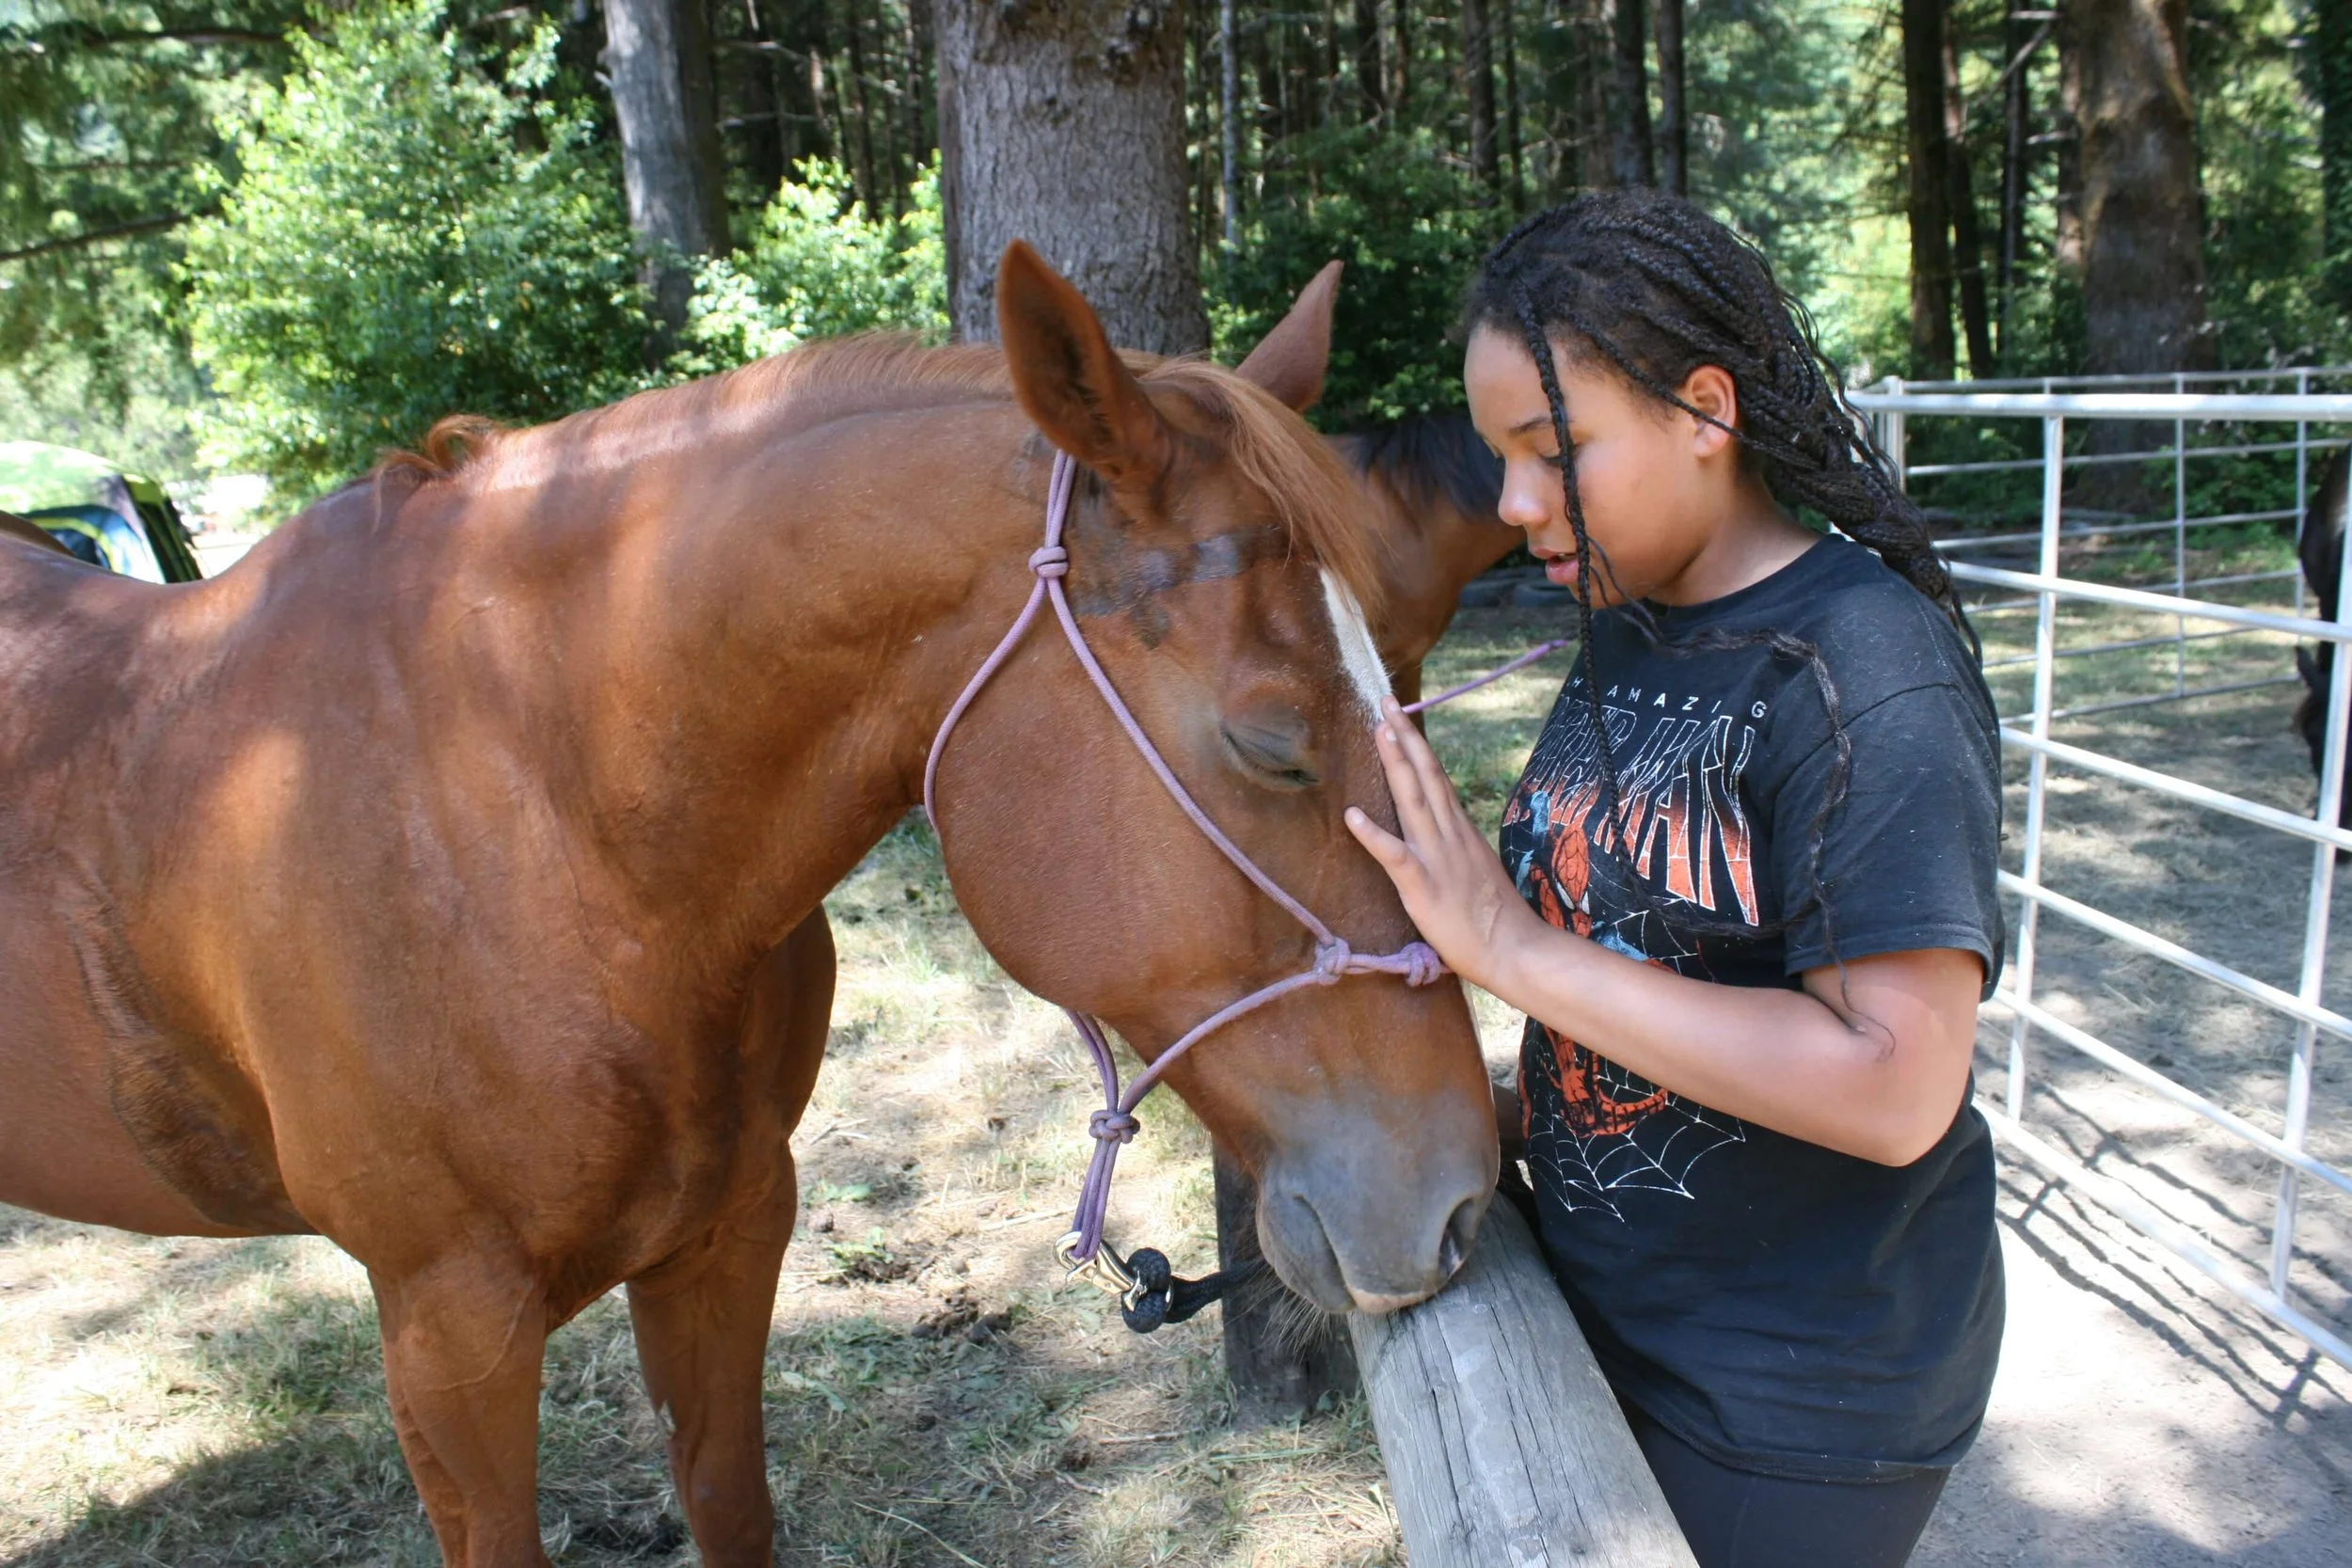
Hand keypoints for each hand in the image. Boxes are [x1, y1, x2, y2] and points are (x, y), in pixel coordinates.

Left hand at [1345, 696, 1538, 992]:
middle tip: (1385, 703)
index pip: (1436, 779)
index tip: (1401, 718)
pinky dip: (1372, 834)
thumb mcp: (1477, 868)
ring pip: (1412, 802)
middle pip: (1425, 776)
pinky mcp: (1423, 887)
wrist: (1515, 949)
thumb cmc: (1495, 918)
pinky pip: (1394, 856)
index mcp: (1461, 831)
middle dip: (1404, 737)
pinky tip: (1352, 815)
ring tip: (1379, 731)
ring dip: (1395, 765)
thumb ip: (1459, 845)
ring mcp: (1437, 858)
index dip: (1417, 747)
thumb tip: (1446, 829)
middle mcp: (1450, 835)